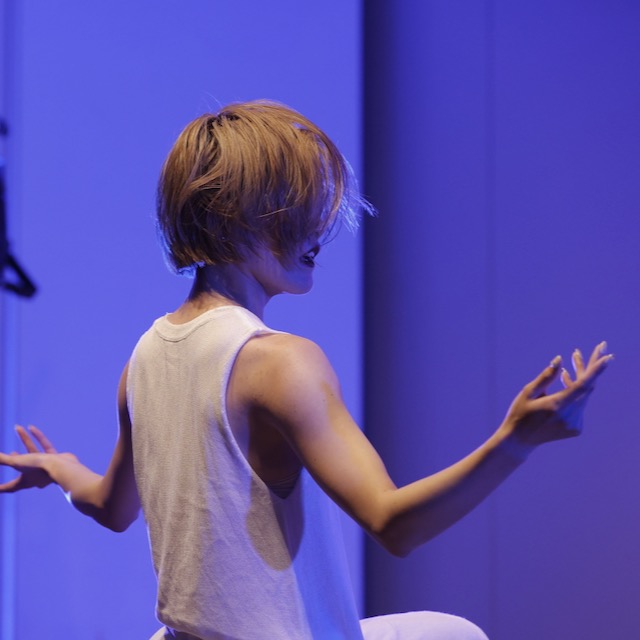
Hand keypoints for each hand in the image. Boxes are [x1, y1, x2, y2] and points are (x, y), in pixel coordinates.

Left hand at [0, 425, 77, 492]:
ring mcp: (48, 468)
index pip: (10, 487)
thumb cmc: (39, 468)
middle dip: (16, 459)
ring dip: (25, 440)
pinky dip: (37, 436)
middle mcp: (36, 477)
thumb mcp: (17, 463)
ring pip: (34, 452)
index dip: (2, 487)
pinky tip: (31, 427)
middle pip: (23, 468)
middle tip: (11, 453)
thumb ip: (3, 459)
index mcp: (26, 482)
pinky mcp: (57, 458)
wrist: (64, 467)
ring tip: (19, 429)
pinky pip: (45, 445)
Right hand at [499, 342, 612, 457]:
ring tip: (573, 360)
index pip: (583, 385)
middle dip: (590, 366)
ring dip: (580, 378)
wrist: (519, 440)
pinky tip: (566, 380)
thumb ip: (546, 376)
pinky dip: (576, 392)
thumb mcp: (528, 392)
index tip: (608, 357)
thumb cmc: (520, 412)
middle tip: (599, 347)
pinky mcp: (576, 428)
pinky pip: (581, 404)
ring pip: (585, 395)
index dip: (596, 370)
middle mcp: (570, 415)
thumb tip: (559, 359)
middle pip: (588, 387)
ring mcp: (575, 423)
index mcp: (557, 405)